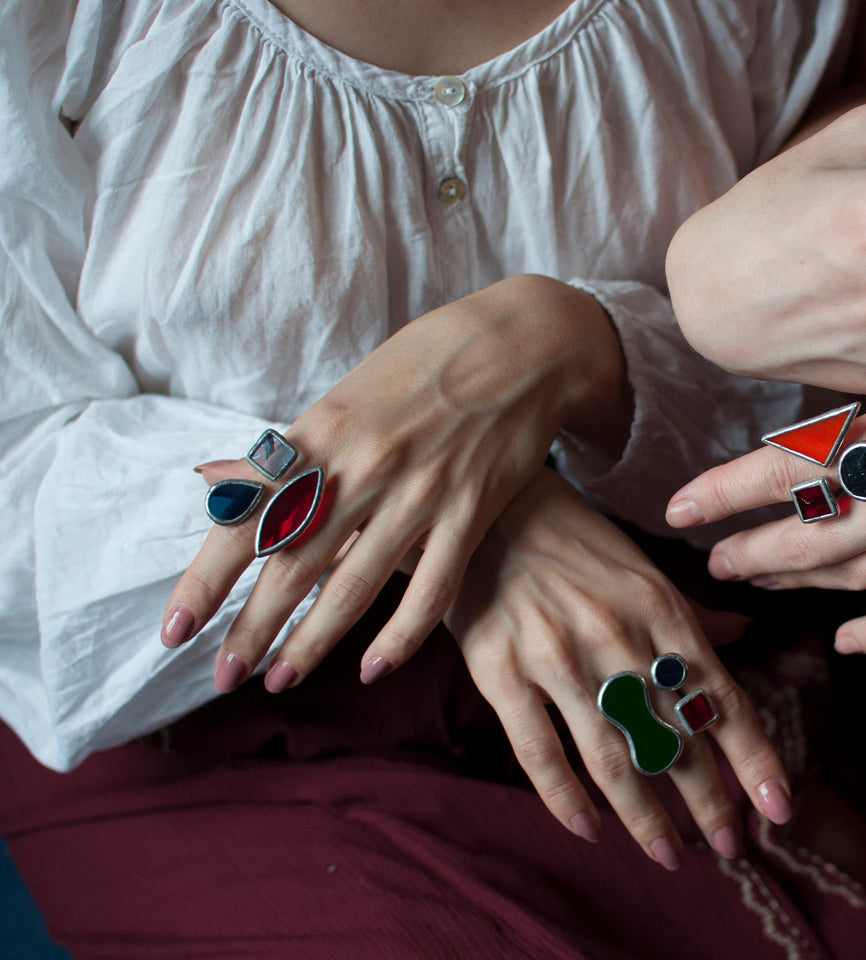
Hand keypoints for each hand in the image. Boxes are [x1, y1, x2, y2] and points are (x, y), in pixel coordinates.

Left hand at [162, 275, 630, 692]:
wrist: (524, 341)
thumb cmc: (429, 361)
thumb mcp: (348, 393)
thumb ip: (293, 450)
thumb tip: (221, 483)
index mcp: (323, 431)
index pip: (248, 518)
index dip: (206, 580)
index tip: (176, 630)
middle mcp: (364, 465)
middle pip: (292, 564)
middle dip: (251, 628)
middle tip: (223, 676)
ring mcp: (421, 491)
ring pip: (354, 586)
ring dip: (311, 643)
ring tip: (280, 680)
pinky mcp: (473, 510)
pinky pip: (433, 587)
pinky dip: (401, 635)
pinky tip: (373, 668)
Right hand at [446, 469, 791, 866]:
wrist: (483, 508)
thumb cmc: (571, 540)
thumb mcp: (640, 568)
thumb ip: (691, 614)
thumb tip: (744, 635)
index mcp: (660, 610)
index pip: (721, 697)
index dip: (753, 758)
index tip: (778, 809)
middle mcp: (618, 637)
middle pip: (675, 738)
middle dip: (708, 802)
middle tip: (729, 849)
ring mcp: (558, 657)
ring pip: (614, 757)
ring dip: (645, 817)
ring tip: (667, 855)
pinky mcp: (501, 672)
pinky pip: (540, 751)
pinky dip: (565, 798)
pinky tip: (588, 830)